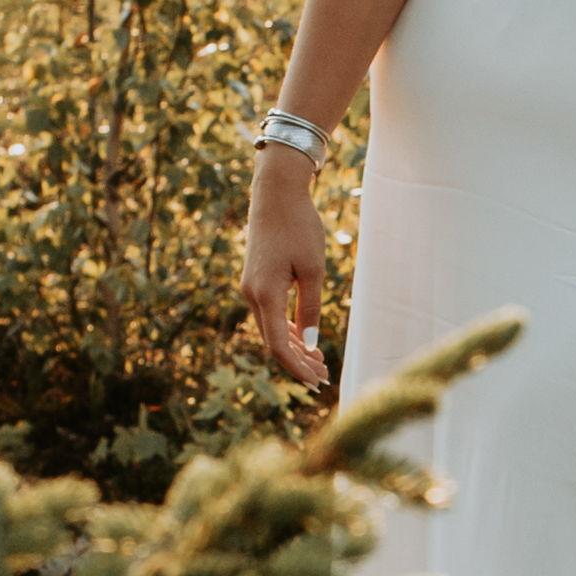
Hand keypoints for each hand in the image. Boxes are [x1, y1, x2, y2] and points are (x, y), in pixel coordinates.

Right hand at [240, 149, 330, 392]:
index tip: (317, 381)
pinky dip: (288, 330)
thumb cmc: (299, 227)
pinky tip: (307, 341)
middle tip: (324, 378)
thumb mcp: (313, 269)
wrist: (275, 194)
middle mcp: (252, 295)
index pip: (279, 346)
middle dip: (299, 363)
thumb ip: (310, 308)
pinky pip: (270, 315)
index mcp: (265, 294)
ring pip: (271, 330)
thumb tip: (311, 344)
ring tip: (320, 363)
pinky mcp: (255, 281)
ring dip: (295, 348)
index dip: (297, 368)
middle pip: (274, 342)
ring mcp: (250, 288)